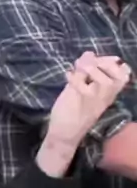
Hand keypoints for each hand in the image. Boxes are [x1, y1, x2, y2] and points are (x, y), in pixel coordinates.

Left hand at [37, 52, 130, 176]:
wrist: (64, 134)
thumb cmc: (73, 113)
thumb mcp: (81, 90)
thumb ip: (86, 73)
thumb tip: (90, 52)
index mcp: (107, 94)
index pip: (123, 76)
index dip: (113, 63)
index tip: (97, 59)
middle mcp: (104, 97)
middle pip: (117, 76)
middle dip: (102, 62)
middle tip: (84, 63)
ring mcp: (94, 100)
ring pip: (104, 81)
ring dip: (90, 68)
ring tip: (77, 68)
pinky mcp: (80, 102)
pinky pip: (81, 84)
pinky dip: (73, 76)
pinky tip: (67, 75)